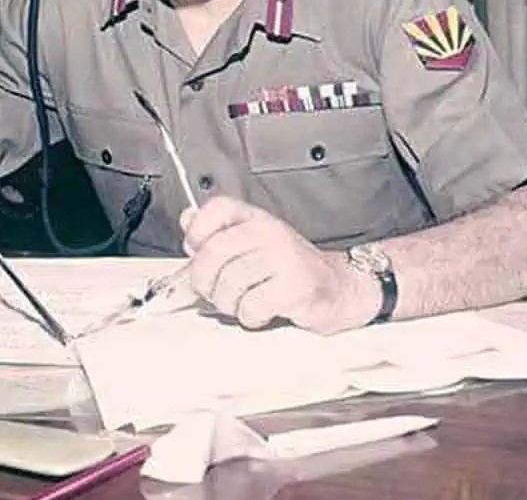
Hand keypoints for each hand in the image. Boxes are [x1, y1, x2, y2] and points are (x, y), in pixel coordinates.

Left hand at [181, 196, 380, 334]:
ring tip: (245, 303)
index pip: (216, 209)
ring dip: (230, 305)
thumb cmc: (290, 270)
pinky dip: (251, 317)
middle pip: (212, 253)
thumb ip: (218, 234)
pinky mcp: (295, 286)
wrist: (339, 288)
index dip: (197, 232)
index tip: (198, 251)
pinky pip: (251, 306)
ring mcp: (283, 257)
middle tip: (218, 292)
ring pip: (229, 285)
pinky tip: (264, 311)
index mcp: (255, 219)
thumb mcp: (252, 245)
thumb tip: (187, 219)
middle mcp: (269, 232)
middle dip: (207, 283)